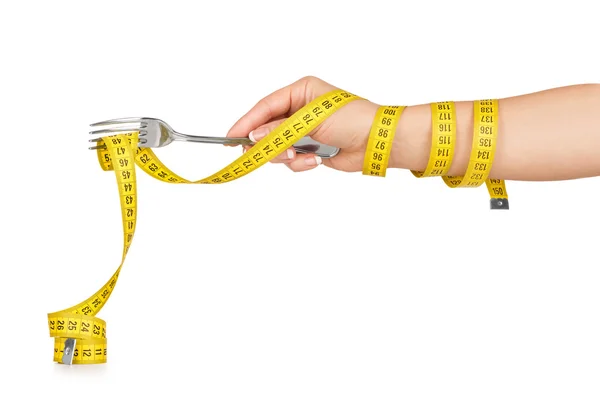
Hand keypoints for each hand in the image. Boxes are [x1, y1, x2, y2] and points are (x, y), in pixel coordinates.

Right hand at [227, 76, 378, 171]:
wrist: (378, 142)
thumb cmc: (352, 120)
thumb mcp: (312, 121)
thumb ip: (280, 130)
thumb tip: (254, 137)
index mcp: (301, 91)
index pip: (265, 106)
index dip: (247, 122)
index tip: (231, 137)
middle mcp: (300, 110)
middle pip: (267, 128)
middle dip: (265, 143)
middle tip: (253, 155)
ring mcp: (304, 131)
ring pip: (277, 147)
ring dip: (285, 155)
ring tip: (297, 156)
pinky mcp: (310, 149)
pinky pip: (292, 160)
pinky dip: (300, 163)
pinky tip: (315, 161)